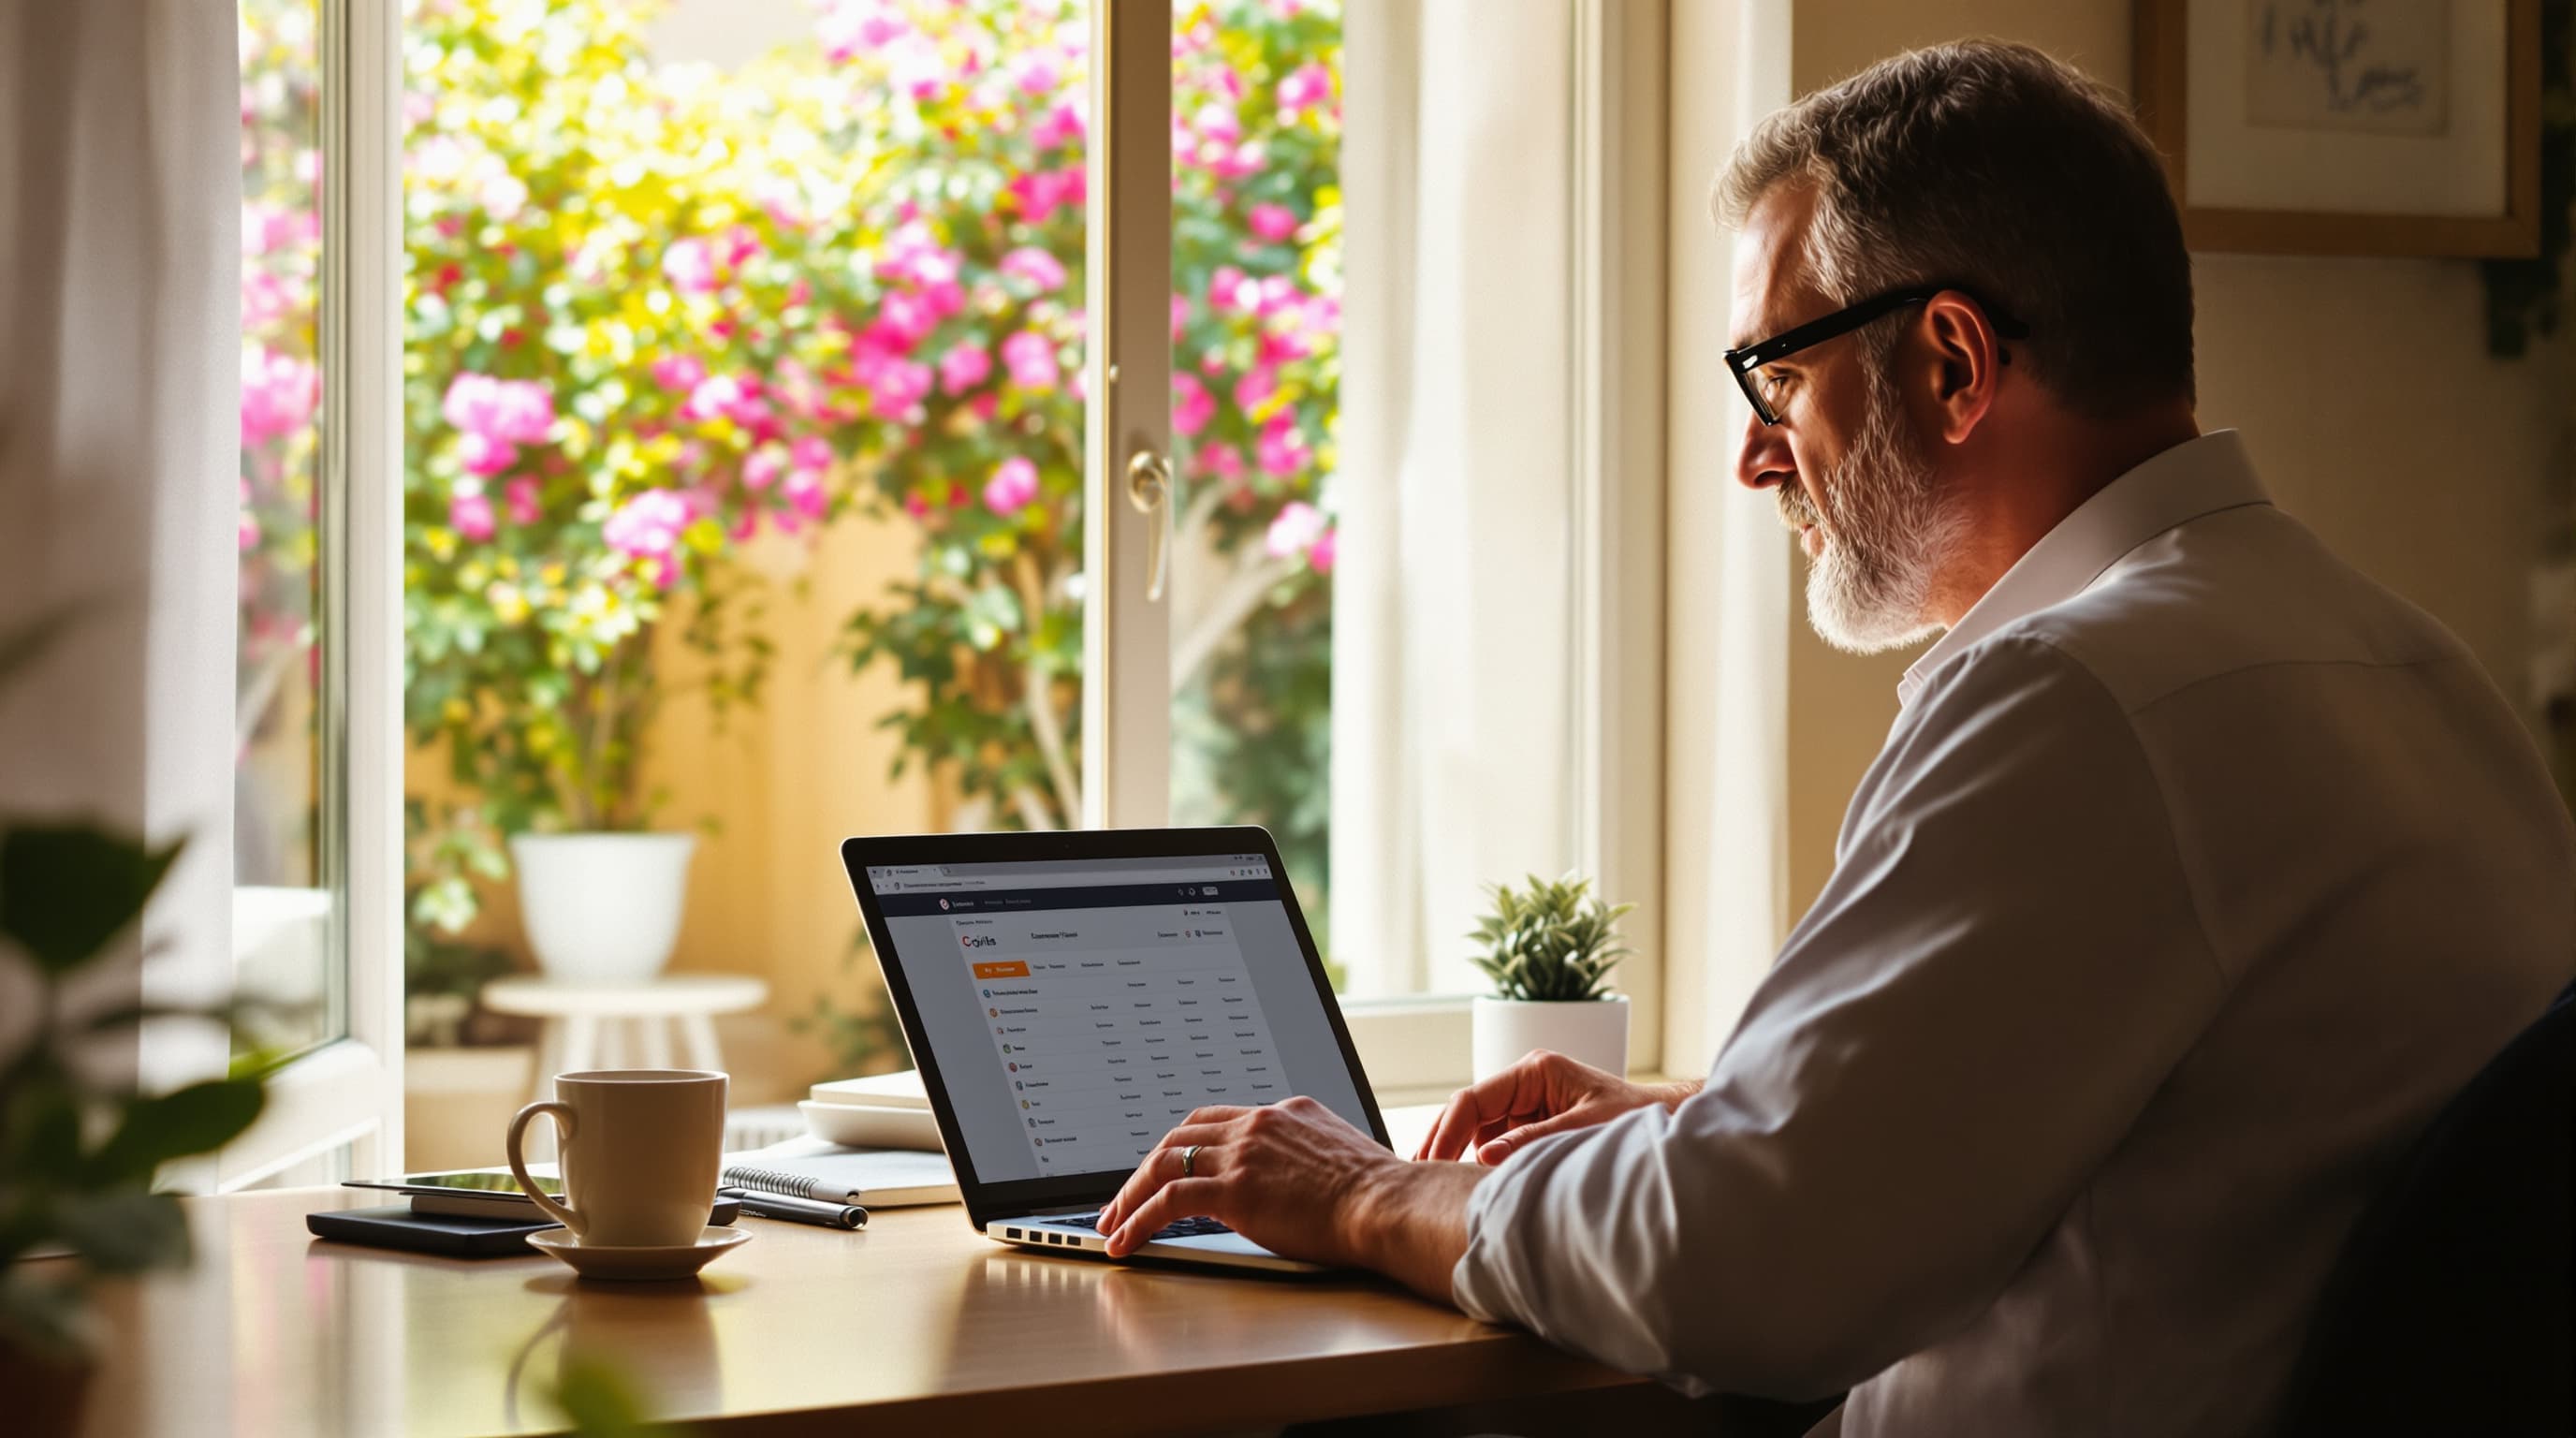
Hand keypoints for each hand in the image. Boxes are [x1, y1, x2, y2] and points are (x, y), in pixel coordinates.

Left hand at [1095, 1096, 1398, 1266]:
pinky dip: (1138, 1219)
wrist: (1390, 1204)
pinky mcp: (1235, 1189)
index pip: (1217, 1121)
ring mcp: (1244, 1153)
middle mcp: (1258, 1124)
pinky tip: (1125, 1241)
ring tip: (1111, 1223)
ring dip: (1129, 1194)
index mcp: (1284, 1113)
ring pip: (1164, 1163)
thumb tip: (1302, 1186)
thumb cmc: (1381, 1195)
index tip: (1166, 1167)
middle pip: (1180, 1136)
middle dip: (1145, 1167)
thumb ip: (1310, 1161)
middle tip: (1123, 1196)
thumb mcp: (1342, 1159)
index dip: (1184, 1146)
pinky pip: (1167, 1200)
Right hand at [1416, 1050, 1696, 1164]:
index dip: (1448, 1130)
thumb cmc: (1633, 1118)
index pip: (1474, 1097)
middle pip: (1469, 1110)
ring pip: (1479, 1127)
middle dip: (1444, 1140)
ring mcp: (1529, 1101)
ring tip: (1439, 1183)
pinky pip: (1498, 1139)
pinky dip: (1482, 1159)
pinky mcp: (1535, 1122)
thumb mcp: (1581, 1130)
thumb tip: (1483, 1156)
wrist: (1667, 1121)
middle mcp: (1527, 1081)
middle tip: (1419, 1175)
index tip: (1432, 1162)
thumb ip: (1531, 1141)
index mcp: (1536, 1070)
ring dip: (1462, 1152)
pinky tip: (1470, 1181)